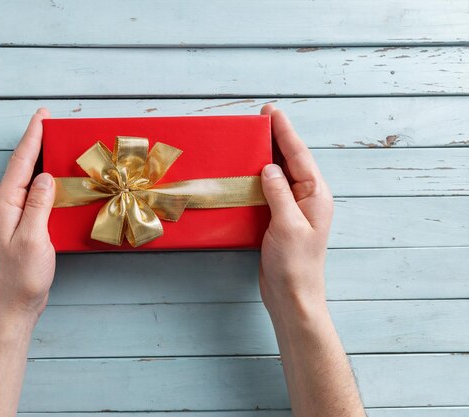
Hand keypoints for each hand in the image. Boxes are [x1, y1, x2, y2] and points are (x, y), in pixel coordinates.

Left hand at [0, 108, 55, 321]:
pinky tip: (56, 177)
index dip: (32, 136)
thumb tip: (45, 176)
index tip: (42, 115)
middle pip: (22, 164)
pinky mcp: (24, 223)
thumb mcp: (32, 238)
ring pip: (28, 177)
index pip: (21, 162)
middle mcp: (7, 204)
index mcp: (5, 203)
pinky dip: (45, 178)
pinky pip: (35, 192)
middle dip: (35, 141)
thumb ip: (38, 205)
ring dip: (40, 157)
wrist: (15, 302)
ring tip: (54, 142)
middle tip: (50, 121)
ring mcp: (14, 213)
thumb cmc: (22, 275)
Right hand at [259, 104, 333, 319]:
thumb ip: (279, 194)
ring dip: (268, 154)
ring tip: (253, 137)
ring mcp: (293, 209)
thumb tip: (269, 167)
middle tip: (261, 117)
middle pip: (292, 160)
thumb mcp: (288, 227)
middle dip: (277, 138)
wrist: (292, 297)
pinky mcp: (279, 219)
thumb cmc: (295, 265)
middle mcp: (307, 198)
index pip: (299, 156)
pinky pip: (269, 190)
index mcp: (315, 196)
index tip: (271, 112)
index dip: (285, 132)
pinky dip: (259, 177)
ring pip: (280, 174)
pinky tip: (248, 171)